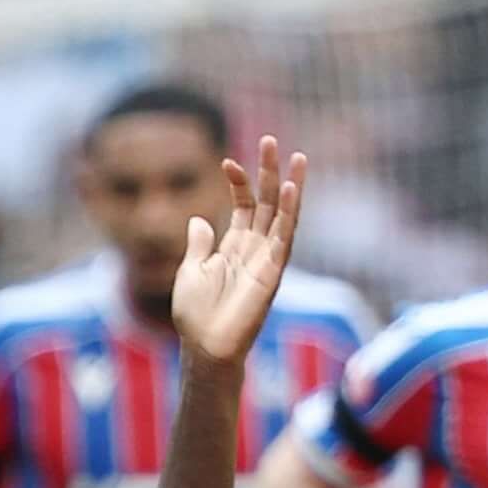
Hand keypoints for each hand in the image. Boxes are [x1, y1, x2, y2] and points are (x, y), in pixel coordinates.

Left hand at [171, 136, 305, 366]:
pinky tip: (292, 189)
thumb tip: (198, 219)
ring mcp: (266, 258)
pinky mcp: (273, 271)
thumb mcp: (190, 271)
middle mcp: (254, 248)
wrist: (205, 348)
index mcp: (233, 246)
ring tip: (296, 157)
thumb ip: (199, 245)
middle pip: (267, 202)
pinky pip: (285, 237)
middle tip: (271, 140)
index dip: (238, 183)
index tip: (227, 162)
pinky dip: (289, 213)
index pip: (243, 205)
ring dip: (290, 185)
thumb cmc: (196, 316)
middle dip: (269, 172)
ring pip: (283, 214)